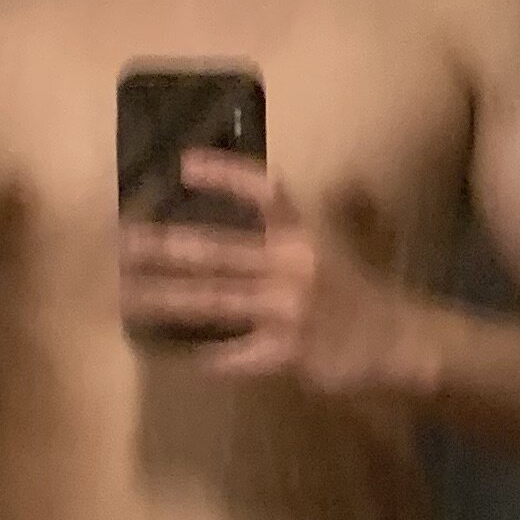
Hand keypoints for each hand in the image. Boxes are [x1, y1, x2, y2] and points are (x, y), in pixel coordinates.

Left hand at [119, 155, 427, 395]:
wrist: (396, 343)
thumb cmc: (359, 289)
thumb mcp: (340, 239)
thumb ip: (311, 211)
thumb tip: (288, 180)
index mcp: (305, 233)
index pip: (265, 191)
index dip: (226, 175)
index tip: (184, 165)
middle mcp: (295, 265)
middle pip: (219, 251)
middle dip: (165, 247)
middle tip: (122, 242)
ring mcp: (289, 311)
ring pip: (214, 301)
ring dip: (165, 298)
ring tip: (126, 294)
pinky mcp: (287, 353)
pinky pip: (232, 354)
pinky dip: (198, 354)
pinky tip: (166, 351)